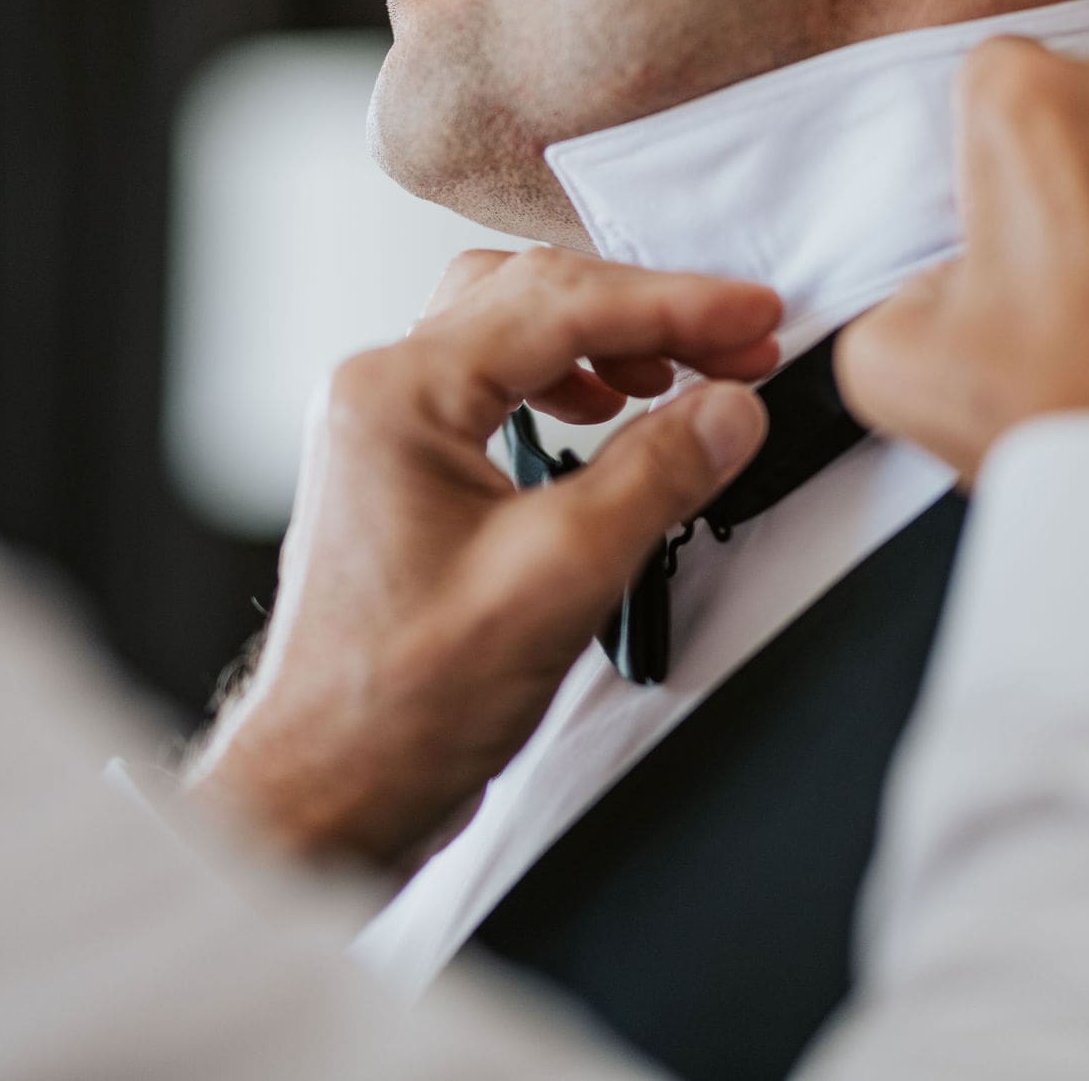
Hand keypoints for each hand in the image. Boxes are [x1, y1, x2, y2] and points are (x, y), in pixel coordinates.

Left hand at [190, 248, 779, 872]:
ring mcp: (386, 435)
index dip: (677, 304)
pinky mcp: (406, 477)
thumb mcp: (558, 580)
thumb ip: (656, 477)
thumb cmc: (399, 704)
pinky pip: (492, 385)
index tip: (756, 313)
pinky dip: (565, 381)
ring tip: (681, 373)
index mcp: (396, 396)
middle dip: (647, 311)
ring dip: (605, 339)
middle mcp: (379, 397)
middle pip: (533, 298)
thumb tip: (729, 410)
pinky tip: (606, 413)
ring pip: (510, 332)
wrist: (331, 789)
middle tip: (738, 341)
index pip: (560, 306)